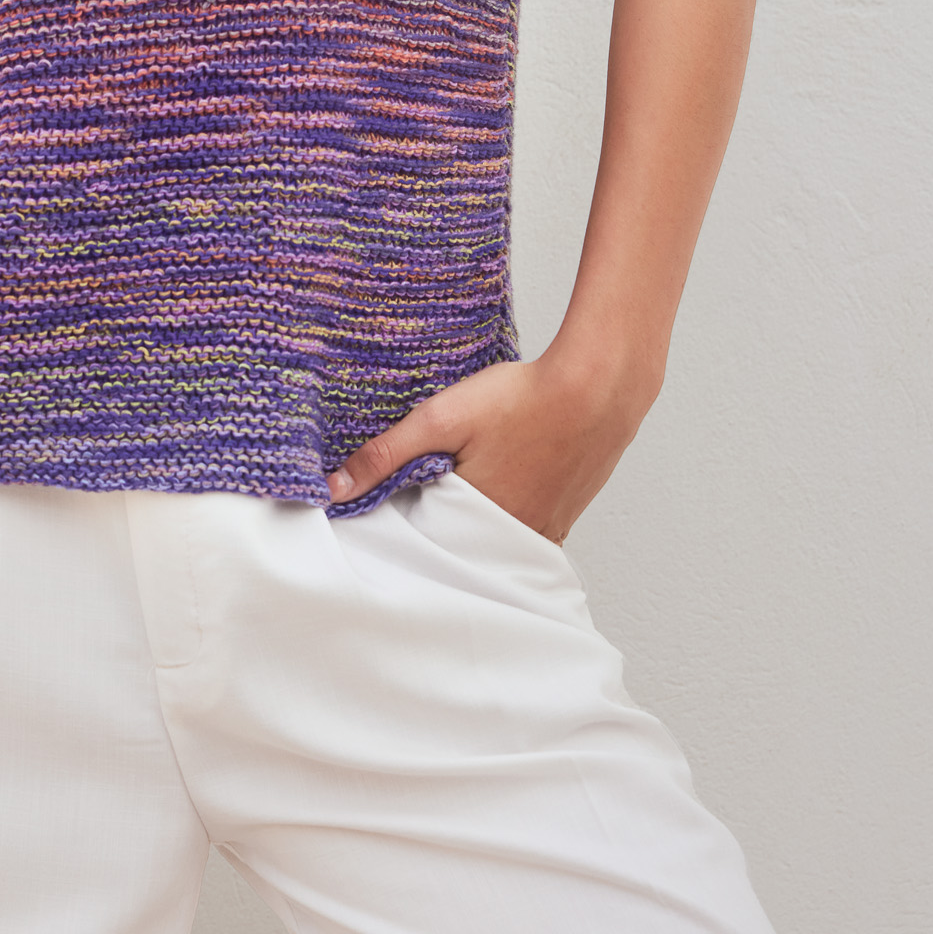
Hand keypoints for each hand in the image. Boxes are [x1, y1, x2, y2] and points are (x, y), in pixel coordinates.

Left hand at [324, 329, 664, 542]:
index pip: (426, 544)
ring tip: (464, 493)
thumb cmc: (524, 399)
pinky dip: (510, 518)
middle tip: (426, 501)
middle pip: (463, 547)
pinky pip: (529, 531)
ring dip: (477, 526)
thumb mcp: (441, 418)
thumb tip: (333, 489)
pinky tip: (506, 489)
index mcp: (478, 521)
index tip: (390, 513)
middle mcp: (516, 535)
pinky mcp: (567, 514)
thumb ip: (386, 455)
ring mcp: (548, 528)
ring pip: (497, 541)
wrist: (600, 385)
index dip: (405, 529)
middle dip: (441, 532)